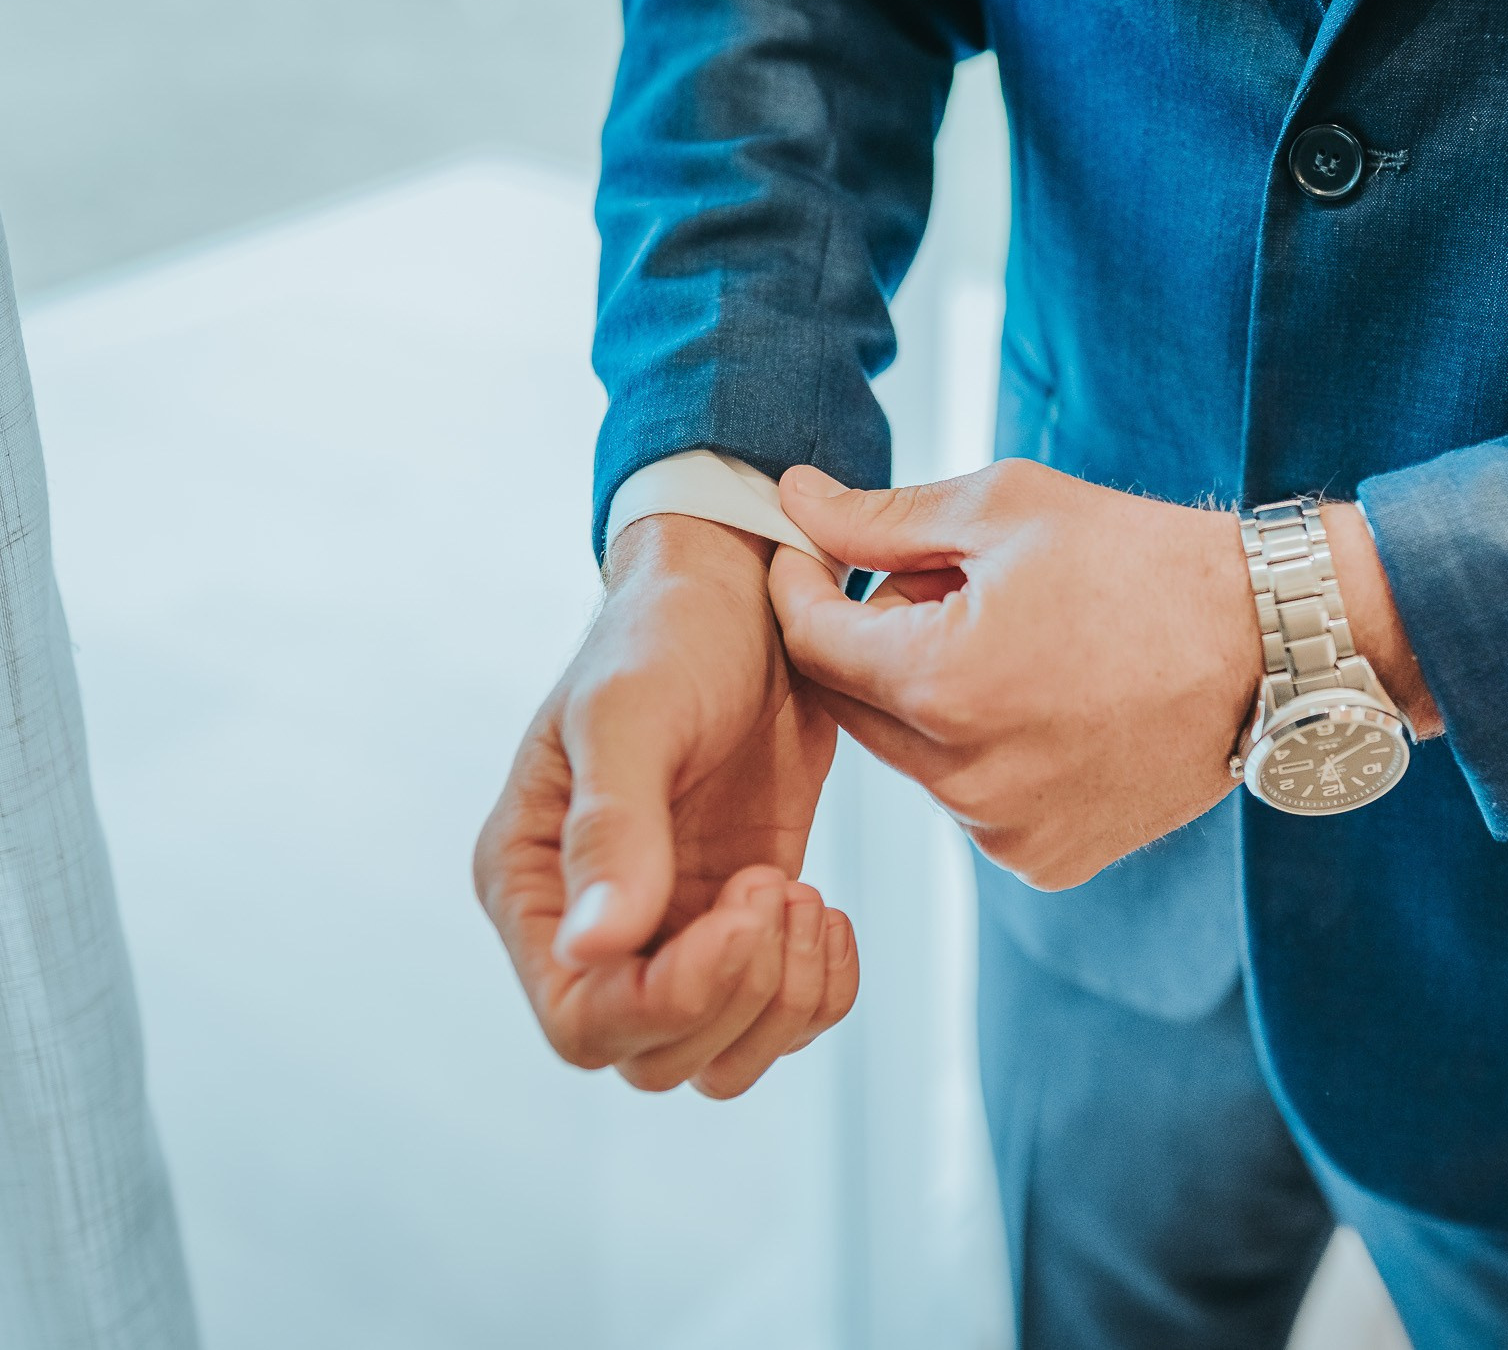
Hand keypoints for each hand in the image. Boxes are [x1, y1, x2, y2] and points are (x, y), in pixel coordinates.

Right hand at [474, 516, 856, 1096]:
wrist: (749, 597)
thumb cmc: (668, 636)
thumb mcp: (632, 714)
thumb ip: (613, 829)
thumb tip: (596, 949)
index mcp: (530, 884)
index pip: (580, 1022)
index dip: (672, 997)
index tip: (744, 900)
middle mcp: (593, 927)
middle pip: (657, 1057)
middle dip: (737, 994)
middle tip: (779, 885)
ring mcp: (674, 932)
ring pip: (722, 1059)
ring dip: (783, 1003)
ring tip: (804, 897)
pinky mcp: (745, 921)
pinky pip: (781, 1017)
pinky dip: (821, 989)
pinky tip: (828, 911)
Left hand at [767, 460, 1438, 890]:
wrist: (1272, 646)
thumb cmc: (1143, 561)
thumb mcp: (1007, 509)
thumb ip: (882, 516)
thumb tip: (792, 500)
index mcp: (943, 683)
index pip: (811, 641)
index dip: (799, 586)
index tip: (811, 552)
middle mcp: (964, 777)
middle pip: (851, 705)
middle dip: (872, 640)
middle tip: (941, 587)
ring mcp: (1005, 831)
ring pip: (908, 756)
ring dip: (924, 700)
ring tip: (1010, 644)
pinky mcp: (1042, 861)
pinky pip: (968, 801)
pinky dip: (980, 754)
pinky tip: (1045, 704)